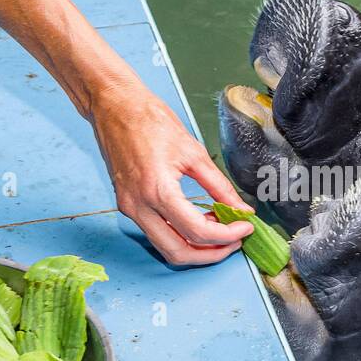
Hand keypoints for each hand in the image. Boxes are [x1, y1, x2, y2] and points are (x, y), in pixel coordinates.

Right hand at [90, 82, 252, 265]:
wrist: (115, 107)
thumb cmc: (149, 120)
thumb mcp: (193, 152)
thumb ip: (219, 185)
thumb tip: (240, 208)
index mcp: (157, 190)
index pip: (197, 232)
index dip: (227, 235)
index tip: (245, 227)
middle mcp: (139, 206)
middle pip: (179, 253)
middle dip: (211, 254)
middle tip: (235, 240)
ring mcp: (130, 208)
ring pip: (166, 248)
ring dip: (196, 248)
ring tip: (220, 230)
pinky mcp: (127, 206)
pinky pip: (157, 233)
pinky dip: (180, 235)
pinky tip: (199, 220)